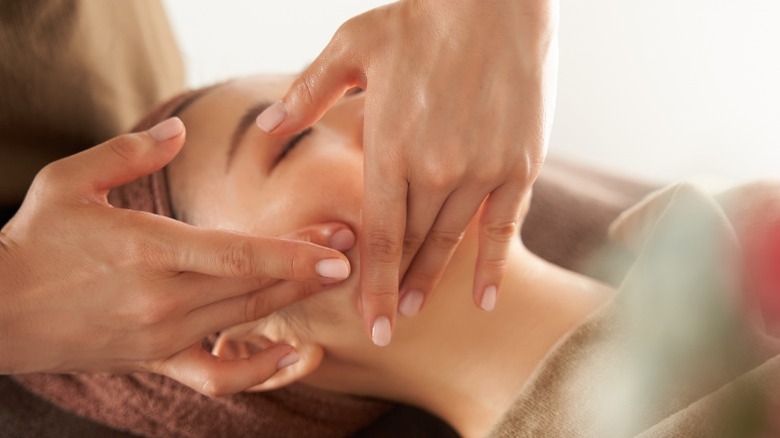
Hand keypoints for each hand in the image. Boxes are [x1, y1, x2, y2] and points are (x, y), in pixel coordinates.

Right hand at [0, 117, 353, 395]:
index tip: (339, 251)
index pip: (235, 256)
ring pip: (246, 319)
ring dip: (295, 300)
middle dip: (310, 268)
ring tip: (334, 278)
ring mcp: (161, 335)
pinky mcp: (155, 359)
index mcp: (146, 249)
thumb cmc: (33, 241)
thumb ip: (129, 154)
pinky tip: (293, 353)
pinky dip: (259, 369)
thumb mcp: (69, 182)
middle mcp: (161, 298)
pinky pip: (217, 375)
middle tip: (355, 246)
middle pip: (255, 286)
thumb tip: (180, 135)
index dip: (292, 256)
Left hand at [256, 0, 558, 343]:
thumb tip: (267, 125)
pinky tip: (484, 298)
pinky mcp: (520, 163)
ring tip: (414, 311)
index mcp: (390, 147)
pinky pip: (505, 226)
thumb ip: (308, 93)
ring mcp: (483, 169)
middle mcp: (437, 169)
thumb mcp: (352, 47)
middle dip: (395, 289)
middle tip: (384, 327)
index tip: (367, 326)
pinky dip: (493, 264)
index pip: (377, 236)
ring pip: (452, 241)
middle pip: (412, 245)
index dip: (371, 285)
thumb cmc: (419, 18)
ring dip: (432, 280)